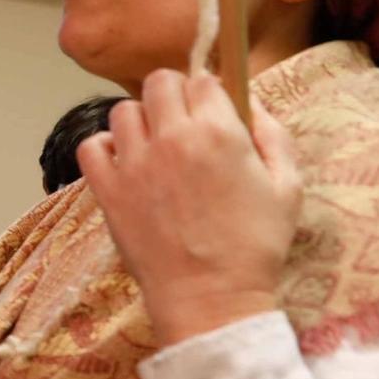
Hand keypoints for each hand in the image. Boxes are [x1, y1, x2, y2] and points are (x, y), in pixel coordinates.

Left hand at [79, 70, 299, 346]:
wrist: (211, 298)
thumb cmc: (255, 246)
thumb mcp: (288, 186)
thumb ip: (273, 135)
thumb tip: (252, 102)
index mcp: (218, 132)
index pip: (203, 80)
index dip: (210, 92)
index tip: (214, 111)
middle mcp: (171, 138)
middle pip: (159, 82)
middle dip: (174, 95)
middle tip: (184, 124)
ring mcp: (133, 163)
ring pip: (123, 111)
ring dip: (140, 120)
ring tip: (155, 146)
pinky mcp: (107, 190)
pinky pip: (90, 146)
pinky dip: (104, 148)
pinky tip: (125, 163)